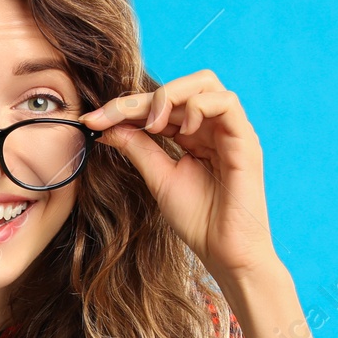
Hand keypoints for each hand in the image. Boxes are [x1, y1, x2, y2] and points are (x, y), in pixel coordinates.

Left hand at [81, 70, 277, 281]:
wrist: (225, 253)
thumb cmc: (198, 221)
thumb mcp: (159, 178)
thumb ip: (138, 148)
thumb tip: (107, 126)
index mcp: (194, 136)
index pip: (159, 105)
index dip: (125, 108)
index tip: (92, 120)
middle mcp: (213, 128)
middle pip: (180, 87)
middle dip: (141, 98)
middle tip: (113, 117)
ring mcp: (231, 132)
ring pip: (205, 84)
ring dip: (171, 95)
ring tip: (153, 124)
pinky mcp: (246, 140)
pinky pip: (227, 103)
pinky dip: (199, 107)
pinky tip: (183, 130)